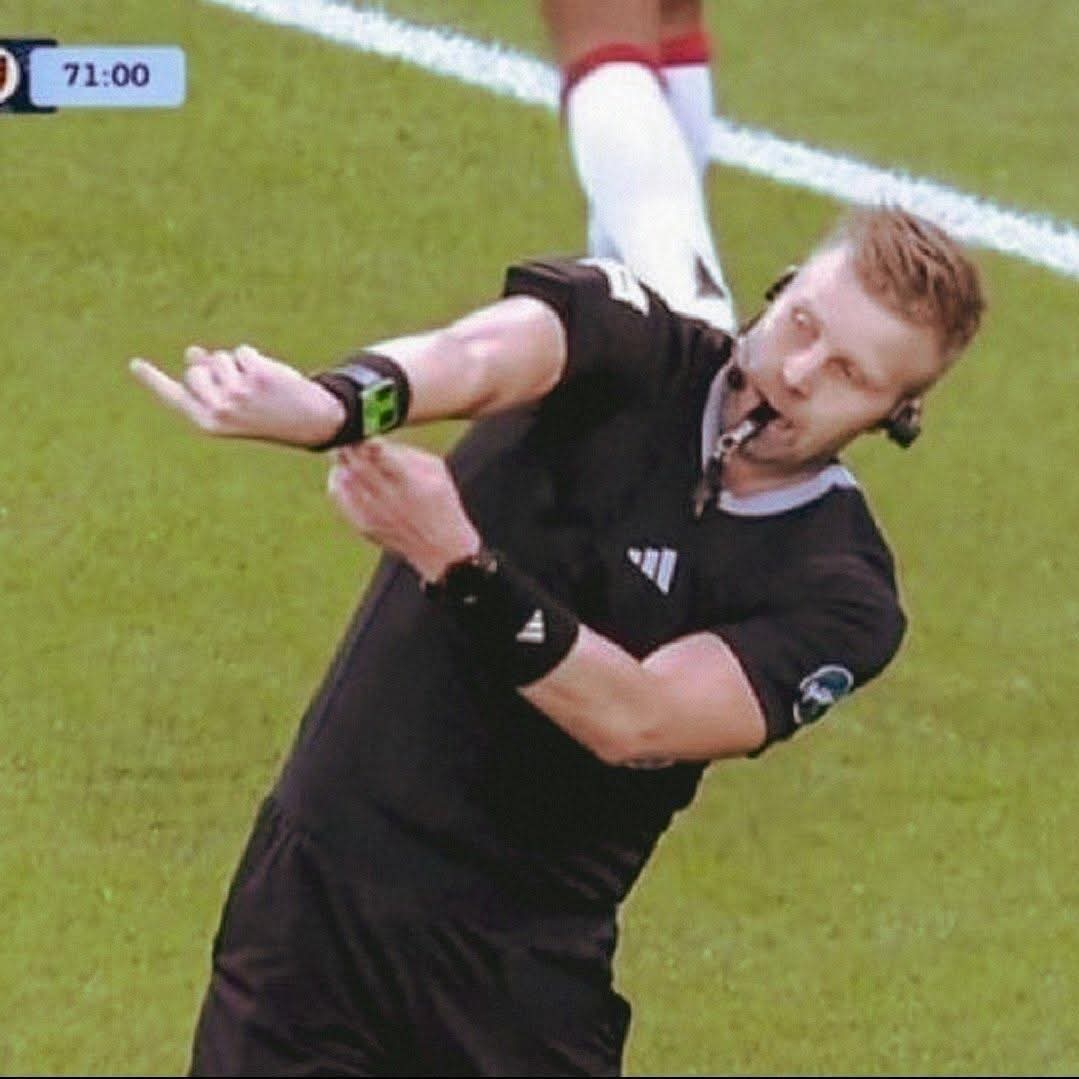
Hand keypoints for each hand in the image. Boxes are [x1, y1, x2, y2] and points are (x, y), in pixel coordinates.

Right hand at [129, 344, 344, 446]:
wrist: (311, 423)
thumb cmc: (267, 415)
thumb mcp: (235, 405)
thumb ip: (210, 383)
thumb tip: (193, 353)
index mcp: (208, 422)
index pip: (173, 396)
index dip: (153, 380)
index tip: (134, 364)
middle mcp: (219, 410)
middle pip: (196, 369)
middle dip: (211, 368)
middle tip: (239, 389)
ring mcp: (237, 393)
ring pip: (219, 357)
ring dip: (236, 364)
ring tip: (258, 387)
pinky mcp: (257, 376)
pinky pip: (242, 352)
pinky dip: (254, 359)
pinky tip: (269, 378)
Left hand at [327, 439, 480, 581]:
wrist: (441, 550)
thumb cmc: (442, 504)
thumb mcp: (437, 473)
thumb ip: (409, 454)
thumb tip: (379, 441)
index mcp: (410, 483)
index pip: (380, 454)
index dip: (368, 439)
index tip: (364, 429)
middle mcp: (389, 499)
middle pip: (357, 465)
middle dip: (350, 446)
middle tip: (347, 435)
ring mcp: (373, 514)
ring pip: (345, 479)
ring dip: (341, 461)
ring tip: (344, 451)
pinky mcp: (363, 525)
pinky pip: (339, 498)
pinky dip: (337, 481)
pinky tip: (342, 473)